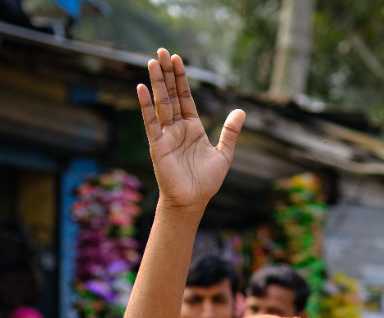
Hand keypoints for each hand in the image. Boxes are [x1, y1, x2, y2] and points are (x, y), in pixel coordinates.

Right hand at [137, 48, 244, 212]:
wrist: (193, 201)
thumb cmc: (206, 181)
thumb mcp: (224, 154)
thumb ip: (230, 132)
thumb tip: (241, 111)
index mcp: (193, 127)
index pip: (185, 97)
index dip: (181, 78)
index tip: (178, 59)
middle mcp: (177, 128)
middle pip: (171, 95)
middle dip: (167, 74)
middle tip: (162, 51)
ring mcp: (166, 135)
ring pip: (161, 103)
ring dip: (157, 83)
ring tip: (153, 62)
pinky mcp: (157, 145)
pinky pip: (151, 122)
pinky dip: (146, 105)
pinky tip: (142, 88)